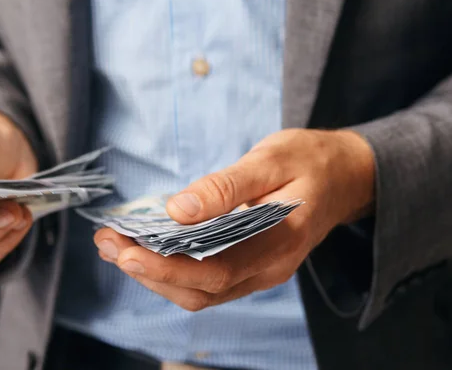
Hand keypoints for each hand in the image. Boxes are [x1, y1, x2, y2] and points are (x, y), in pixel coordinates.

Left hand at [94, 129, 374, 310]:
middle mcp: (268, 269)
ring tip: (114, 246)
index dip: (165, 268)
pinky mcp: (250, 266)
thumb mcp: (272, 159)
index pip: (214, 271)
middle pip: (199, 290)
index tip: (124, 250)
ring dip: (153, 274)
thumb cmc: (310, 161)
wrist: (345, 176)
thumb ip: (228, 186)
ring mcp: (260, 272)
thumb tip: (179, 209)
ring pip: (199, 292)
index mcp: (279, 243)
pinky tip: (146, 249)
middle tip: (106, 243)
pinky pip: (206, 281)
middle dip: (147, 272)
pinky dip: (171, 270)